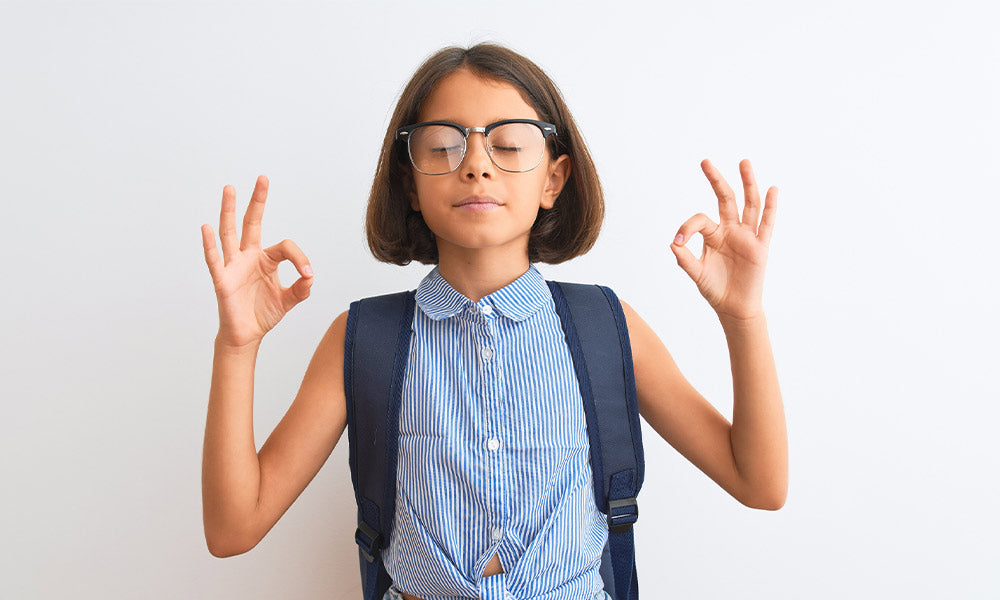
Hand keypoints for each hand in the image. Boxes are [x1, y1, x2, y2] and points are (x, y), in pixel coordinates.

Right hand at [201, 175, 313, 347]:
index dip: (299, 258)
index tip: (308, 274)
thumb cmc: (263, 314)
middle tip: (262, 178)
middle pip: (252, 223)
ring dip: (230, 211)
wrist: (247, 335)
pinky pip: (215, 260)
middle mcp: (248, 257)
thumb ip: (301, 289)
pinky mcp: (222, 280)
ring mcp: (234, 266)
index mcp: (266, 260)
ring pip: (230, 234)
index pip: (285, 247)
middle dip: (257, 201)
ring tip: (230, 189)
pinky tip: (207, 227)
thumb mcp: (288, 300)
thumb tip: (310, 277)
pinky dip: (210, 244)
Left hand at [670, 159, 776, 321]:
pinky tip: (772, 189)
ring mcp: (747, 236)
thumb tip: (672, 244)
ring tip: (744, 162)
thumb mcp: (697, 274)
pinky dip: (770, 207)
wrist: (734, 307)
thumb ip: (685, 260)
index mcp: (713, 235)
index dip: (687, 228)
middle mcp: (730, 230)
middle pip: (725, 199)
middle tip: (704, 162)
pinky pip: (767, 224)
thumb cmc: (715, 289)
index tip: (678, 243)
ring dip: (747, 183)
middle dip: (716, 180)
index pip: (700, 220)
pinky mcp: (760, 246)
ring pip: (748, 205)